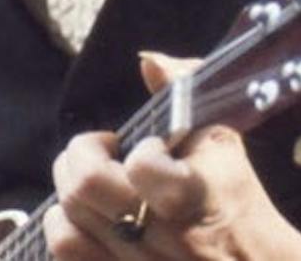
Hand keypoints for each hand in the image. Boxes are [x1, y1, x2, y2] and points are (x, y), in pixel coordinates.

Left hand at [42, 53, 300, 259]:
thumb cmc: (236, 199)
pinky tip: (86, 216)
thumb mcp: (222, 140)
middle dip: (82, 155)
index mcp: (191, 196)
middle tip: (103, 150)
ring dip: (69, 192)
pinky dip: (64, 228)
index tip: (152, 146)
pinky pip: (65, 254)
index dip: (140, 149)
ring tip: (94, 183)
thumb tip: (148, 60)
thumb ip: (185, 88)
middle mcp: (160, 238)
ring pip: (66, 226)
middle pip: (84, 189)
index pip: (141, 166)